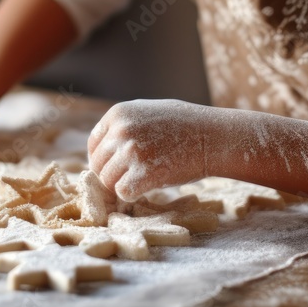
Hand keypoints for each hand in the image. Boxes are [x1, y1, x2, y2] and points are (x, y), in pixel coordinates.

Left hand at [87, 99, 226, 200]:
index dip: (103, 160)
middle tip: (131, 178)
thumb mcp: (148, 112)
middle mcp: (121, 131)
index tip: (116, 167)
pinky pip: (123, 192)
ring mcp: (132, 152)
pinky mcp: (144, 173)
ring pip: (108, 181)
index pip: (94, 144)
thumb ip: (124, 125)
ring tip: (142, 181)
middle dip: (111, 175)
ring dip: (122, 186)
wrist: (214, 136)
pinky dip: (132, 195)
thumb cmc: (185, 124)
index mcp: (118, 114)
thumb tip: (105, 148)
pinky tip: (146, 188)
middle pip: (98, 165)